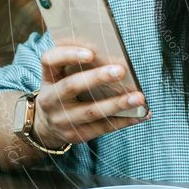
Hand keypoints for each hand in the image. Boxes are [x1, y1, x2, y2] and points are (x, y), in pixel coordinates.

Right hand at [33, 46, 150, 148]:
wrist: (46, 125)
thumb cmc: (64, 91)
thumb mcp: (62, 76)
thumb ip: (80, 65)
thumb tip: (116, 57)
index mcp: (48, 77)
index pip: (50, 60)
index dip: (68, 54)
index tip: (91, 53)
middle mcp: (50, 99)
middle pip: (71, 86)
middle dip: (98, 78)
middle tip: (121, 70)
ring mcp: (61, 120)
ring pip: (91, 111)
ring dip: (118, 104)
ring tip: (139, 98)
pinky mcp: (75, 135)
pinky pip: (103, 128)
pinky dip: (125, 120)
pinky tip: (142, 114)